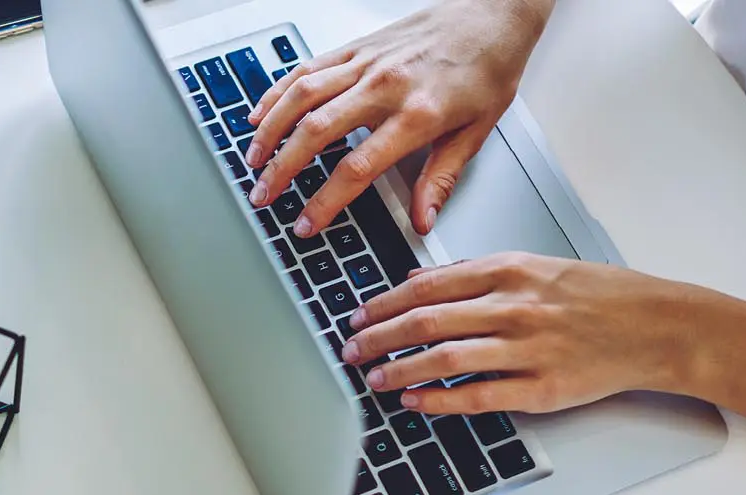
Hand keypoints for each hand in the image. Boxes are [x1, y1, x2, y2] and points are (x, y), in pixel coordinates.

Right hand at [244, 0, 551, 236]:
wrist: (492, 14)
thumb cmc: (487, 69)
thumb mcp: (476, 132)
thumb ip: (441, 178)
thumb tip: (422, 220)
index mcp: (417, 115)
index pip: (357, 167)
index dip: (325, 201)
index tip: (306, 222)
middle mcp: (385, 86)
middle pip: (317, 132)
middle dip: (282, 169)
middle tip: (263, 195)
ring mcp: (366, 63)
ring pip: (302, 96)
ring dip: (271, 130)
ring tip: (253, 159)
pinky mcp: (356, 47)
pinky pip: (306, 69)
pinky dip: (278, 92)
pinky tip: (260, 113)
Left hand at [337, 252, 745, 414]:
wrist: (659, 325)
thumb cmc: (600, 294)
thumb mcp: (536, 264)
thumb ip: (476, 272)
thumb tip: (419, 281)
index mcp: (509, 270)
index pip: (427, 286)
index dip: (383, 303)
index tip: (358, 314)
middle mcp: (514, 307)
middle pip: (425, 321)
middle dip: (378, 337)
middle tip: (350, 348)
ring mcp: (527, 349)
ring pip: (444, 358)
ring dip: (400, 370)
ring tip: (374, 377)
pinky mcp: (543, 388)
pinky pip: (478, 396)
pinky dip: (439, 400)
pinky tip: (415, 401)